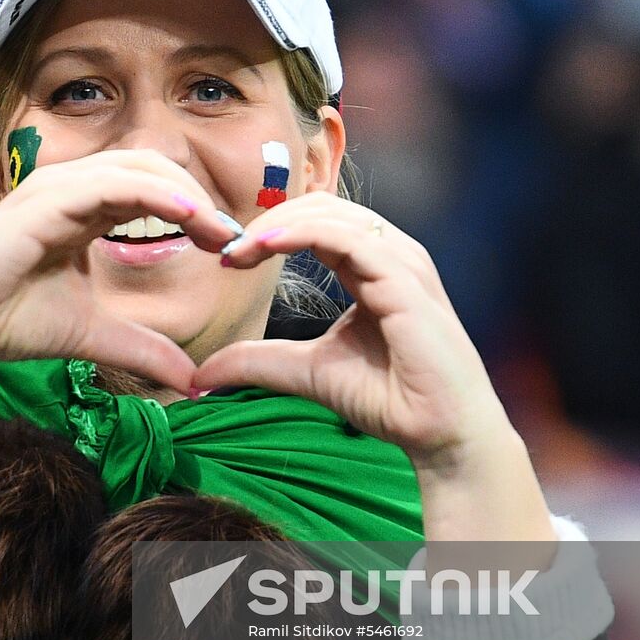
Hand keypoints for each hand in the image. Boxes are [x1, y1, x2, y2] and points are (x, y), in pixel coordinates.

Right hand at [0, 149, 234, 392]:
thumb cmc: (4, 320)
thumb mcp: (90, 336)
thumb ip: (140, 349)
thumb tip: (192, 380)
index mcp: (82, 208)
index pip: (153, 188)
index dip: (197, 210)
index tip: (229, 248)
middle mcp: (69, 188)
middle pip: (153, 166)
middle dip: (200, 198)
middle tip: (233, 240)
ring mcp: (54, 189)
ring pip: (136, 167)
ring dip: (187, 195)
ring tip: (220, 230)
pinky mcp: (41, 202)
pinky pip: (107, 184)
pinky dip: (153, 194)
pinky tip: (187, 215)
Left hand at [192, 192, 509, 466]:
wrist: (440, 433)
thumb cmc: (388, 399)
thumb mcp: (305, 372)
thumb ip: (257, 362)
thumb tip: (199, 374)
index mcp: (372, 266)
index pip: (316, 223)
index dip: (268, 232)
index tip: (227, 259)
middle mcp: (390, 256)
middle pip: (321, 207)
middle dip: (267, 221)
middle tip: (226, 250)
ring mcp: (402, 263)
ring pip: (331, 214)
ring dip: (276, 225)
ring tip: (238, 250)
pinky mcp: (406, 280)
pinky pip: (347, 237)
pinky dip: (300, 234)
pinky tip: (264, 248)